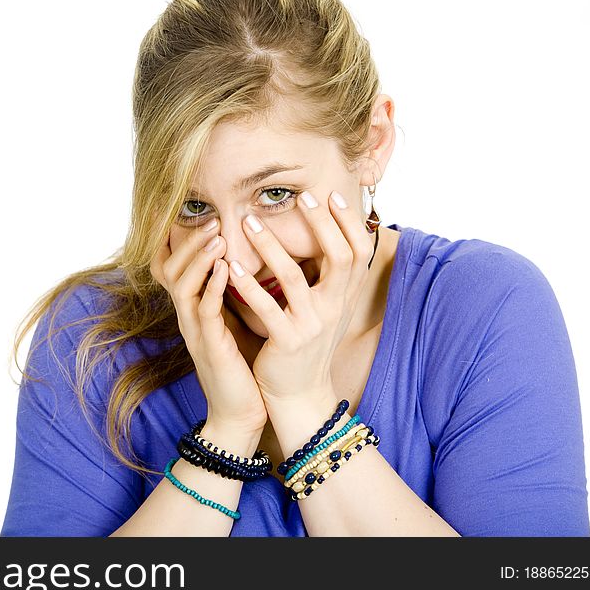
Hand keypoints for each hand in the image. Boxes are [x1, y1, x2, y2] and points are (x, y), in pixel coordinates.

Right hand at [150, 219, 267, 433]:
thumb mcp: (235, 319)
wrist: (242, 413)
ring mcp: (195, 331)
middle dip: (188, 240)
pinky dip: (213, 287)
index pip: (169, 264)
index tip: (179, 207)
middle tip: (211, 218)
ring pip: (183, 285)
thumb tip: (245, 254)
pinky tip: (227, 268)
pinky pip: (205, 311)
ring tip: (217, 236)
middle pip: (169, 268)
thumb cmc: (243, 363)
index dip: (169, 237)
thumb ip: (232, 289)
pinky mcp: (210, 346)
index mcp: (193, 307)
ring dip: (199, 258)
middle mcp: (187, 315)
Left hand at [227, 190, 375, 403]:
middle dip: (322, 225)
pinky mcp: (287, 342)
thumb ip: (327, 277)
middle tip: (302, 199)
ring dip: (271, 246)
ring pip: (294, 277)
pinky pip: (266, 307)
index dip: (349, 223)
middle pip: (340, 258)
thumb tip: (327, 234)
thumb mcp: (325, 309)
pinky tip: (231, 265)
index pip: (359, 252)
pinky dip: (247, 283)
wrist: (298, 394)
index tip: (333, 195)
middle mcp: (335, 309)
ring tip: (249, 222)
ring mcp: (312, 325)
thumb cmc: (306, 344)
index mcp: (345, 297)